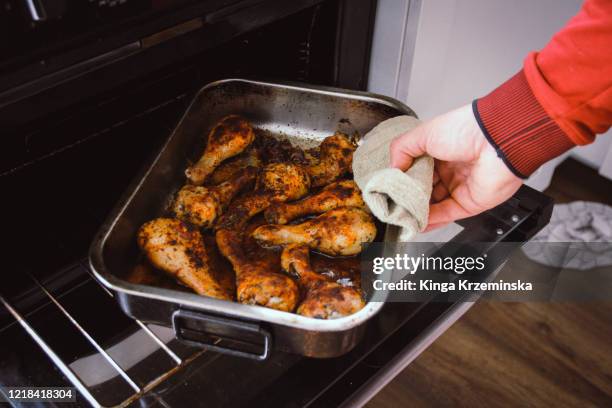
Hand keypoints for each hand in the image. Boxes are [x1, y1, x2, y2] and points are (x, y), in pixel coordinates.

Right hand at [390, 104, 522, 229]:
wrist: (497, 140)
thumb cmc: (465, 129)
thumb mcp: (423, 134)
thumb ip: (401, 149)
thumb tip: (392, 169)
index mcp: (440, 151)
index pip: (416, 169)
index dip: (402, 179)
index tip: (388, 188)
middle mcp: (450, 170)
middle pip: (424, 189)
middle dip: (408, 198)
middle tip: (392, 205)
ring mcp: (460, 187)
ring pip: (434, 205)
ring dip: (418, 211)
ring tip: (401, 217)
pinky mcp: (470, 203)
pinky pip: (447, 215)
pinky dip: (431, 221)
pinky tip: (417, 224)